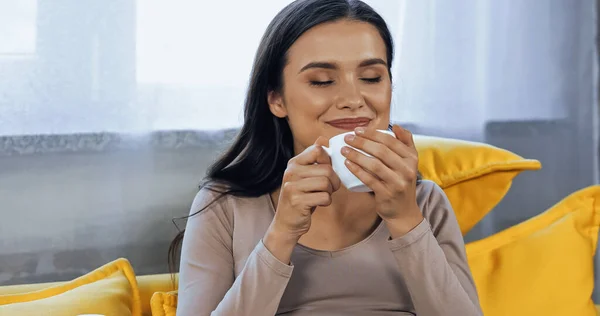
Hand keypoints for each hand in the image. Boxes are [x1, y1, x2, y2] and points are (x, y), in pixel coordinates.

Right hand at [264, 137, 340, 262]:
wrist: (286, 222)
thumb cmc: (300, 196)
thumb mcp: (304, 175)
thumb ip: (313, 158)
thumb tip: (323, 138)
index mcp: (294, 163)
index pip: (318, 150)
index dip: (329, 160)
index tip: (327, 170)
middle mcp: (291, 172)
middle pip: (327, 169)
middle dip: (334, 180)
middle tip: (330, 188)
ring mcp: (293, 187)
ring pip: (326, 183)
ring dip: (330, 191)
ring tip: (323, 195)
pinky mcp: (298, 201)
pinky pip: (324, 197)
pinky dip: (326, 201)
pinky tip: (319, 203)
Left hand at [341, 125, 423, 236]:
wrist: (404, 211)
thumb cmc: (401, 182)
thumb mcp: (409, 162)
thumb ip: (405, 142)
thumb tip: (396, 126)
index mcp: (411, 158)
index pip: (390, 141)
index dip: (372, 134)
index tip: (357, 130)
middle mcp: (407, 170)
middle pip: (381, 151)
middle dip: (362, 142)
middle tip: (347, 138)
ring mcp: (397, 183)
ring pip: (374, 164)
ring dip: (356, 155)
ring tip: (344, 150)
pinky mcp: (387, 194)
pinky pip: (369, 179)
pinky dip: (357, 170)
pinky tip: (347, 164)